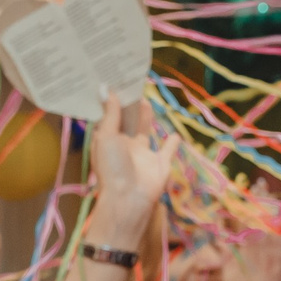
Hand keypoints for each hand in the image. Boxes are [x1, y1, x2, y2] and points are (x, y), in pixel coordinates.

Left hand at [86, 94, 175, 232]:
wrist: (129, 198)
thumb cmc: (112, 167)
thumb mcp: (106, 136)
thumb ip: (110, 113)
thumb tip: (105, 88)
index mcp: (109, 140)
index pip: (109, 117)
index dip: (110, 101)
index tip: (112, 81)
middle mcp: (125, 146)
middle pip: (127, 122)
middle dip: (128, 106)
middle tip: (130, 84)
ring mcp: (143, 155)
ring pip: (145, 131)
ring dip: (145, 117)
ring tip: (144, 100)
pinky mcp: (161, 163)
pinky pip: (168, 150)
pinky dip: (172, 142)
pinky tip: (175, 133)